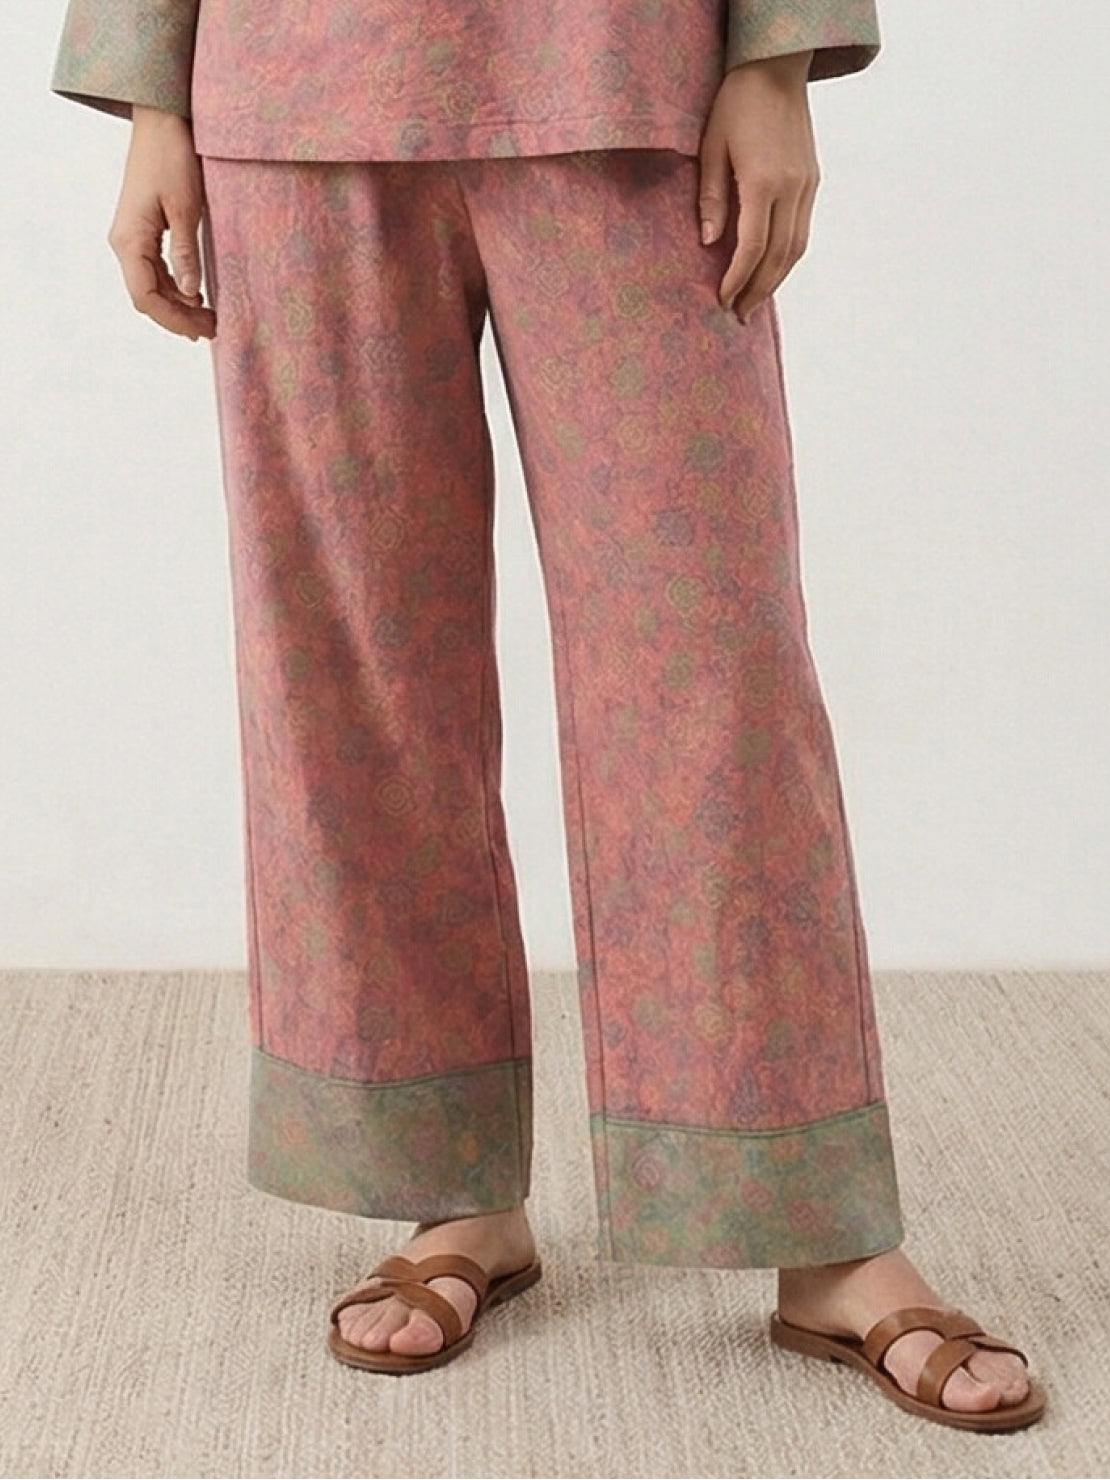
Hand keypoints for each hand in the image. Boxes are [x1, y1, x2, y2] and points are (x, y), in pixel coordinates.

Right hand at [107, 106, 215, 340]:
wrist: (161, 120)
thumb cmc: (172, 157)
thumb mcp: (185, 208)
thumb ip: (186, 253)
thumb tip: (190, 293)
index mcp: (129, 239)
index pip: (145, 297)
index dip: (172, 320)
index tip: (201, 332)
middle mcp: (124, 241)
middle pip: (147, 296)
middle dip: (177, 317)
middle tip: (212, 329)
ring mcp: (131, 236)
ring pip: (151, 285)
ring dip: (177, 304)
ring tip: (208, 318)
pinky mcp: (142, 230)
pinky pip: (154, 269)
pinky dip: (175, 287)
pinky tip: (196, 295)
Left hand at [698, 52, 818, 320]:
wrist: (776, 70)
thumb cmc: (735, 105)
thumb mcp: (711, 149)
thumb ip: (711, 198)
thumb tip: (708, 244)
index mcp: (763, 181)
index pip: (752, 247)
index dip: (737, 279)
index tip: (722, 299)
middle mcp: (792, 187)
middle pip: (779, 256)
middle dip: (758, 290)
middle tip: (739, 314)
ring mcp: (807, 185)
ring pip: (797, 248)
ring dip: (776, 280)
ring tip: (754, 301)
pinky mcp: (813, 180)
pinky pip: (802, 230)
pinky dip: (787, 257)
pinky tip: (770, 270)